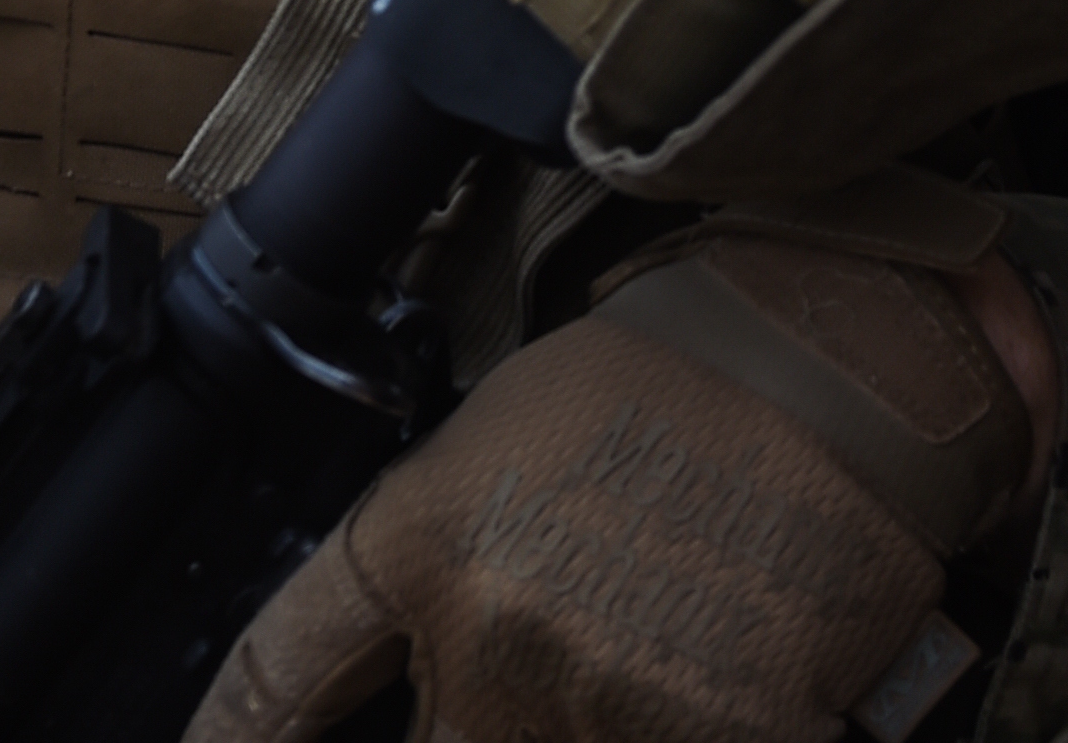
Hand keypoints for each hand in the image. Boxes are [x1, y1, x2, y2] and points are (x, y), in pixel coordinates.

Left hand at [190, 233, 1050, 742]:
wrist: (833, 361)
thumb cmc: (669, 373)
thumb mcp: (497, 434)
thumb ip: (434, 562)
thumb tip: (416, 664)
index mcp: (424, 549)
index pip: (285, 669)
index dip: (233, 732)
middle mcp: (493, 643)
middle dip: (460, 726)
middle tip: (519, 674)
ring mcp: (606, 704)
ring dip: (579, 722)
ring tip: (639, 650)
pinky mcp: (727, 737)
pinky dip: (696, 724)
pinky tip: (720, 681)